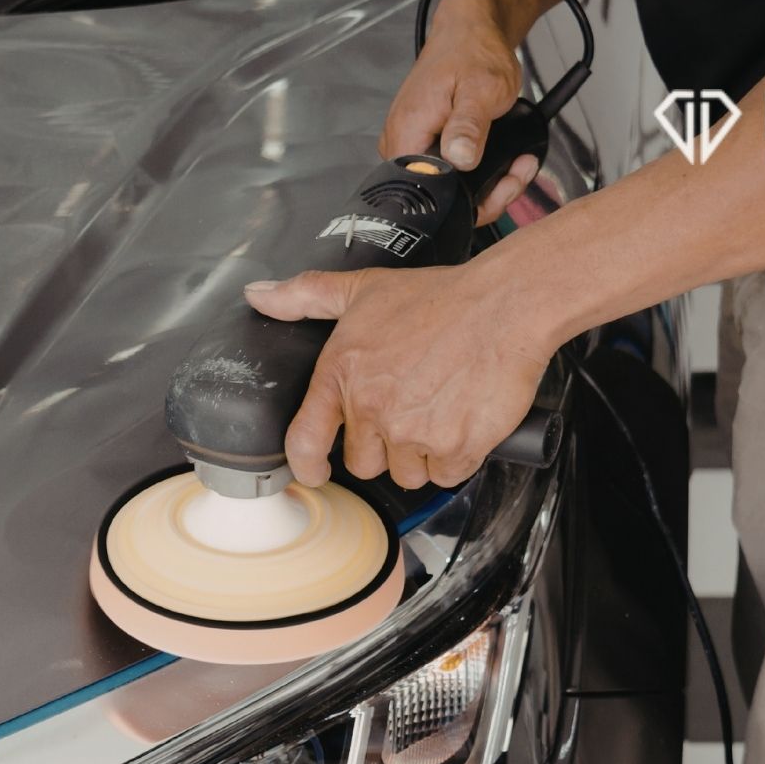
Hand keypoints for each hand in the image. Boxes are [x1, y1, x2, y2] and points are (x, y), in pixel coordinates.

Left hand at [244, 267, 551, 489]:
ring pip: (407, 473)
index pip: (305, 440)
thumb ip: (307, 295)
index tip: (314, 472)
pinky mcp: (454, 448)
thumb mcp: (366, 288)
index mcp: (342, 374)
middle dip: (384, 447)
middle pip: (363, 463)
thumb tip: (258, 295)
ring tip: (440, 411)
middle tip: (409, 412)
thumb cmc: (441, 296)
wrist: (506, 305)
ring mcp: (413, 432)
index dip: (307, 465)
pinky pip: (447, 475)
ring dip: (422, 455)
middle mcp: (373, 408)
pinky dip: (457, 457)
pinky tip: (464, 423)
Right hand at [381, 0, 539, 225]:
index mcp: (407, 134)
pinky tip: (501, 160)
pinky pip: (451, 175)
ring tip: (516, 164)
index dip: (472, 201)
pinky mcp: (424, 146)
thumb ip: (468, 126)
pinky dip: (480, 173)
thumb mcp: (481, 90)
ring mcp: (412, 147)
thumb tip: (459, 159)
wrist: (470, 34)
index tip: (504, 182)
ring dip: (488, 186)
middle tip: (516, 172)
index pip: (431, 196)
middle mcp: (402, 145)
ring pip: (450, 191)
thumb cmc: (473, 53)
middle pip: (441, 199)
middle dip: (487, 195)